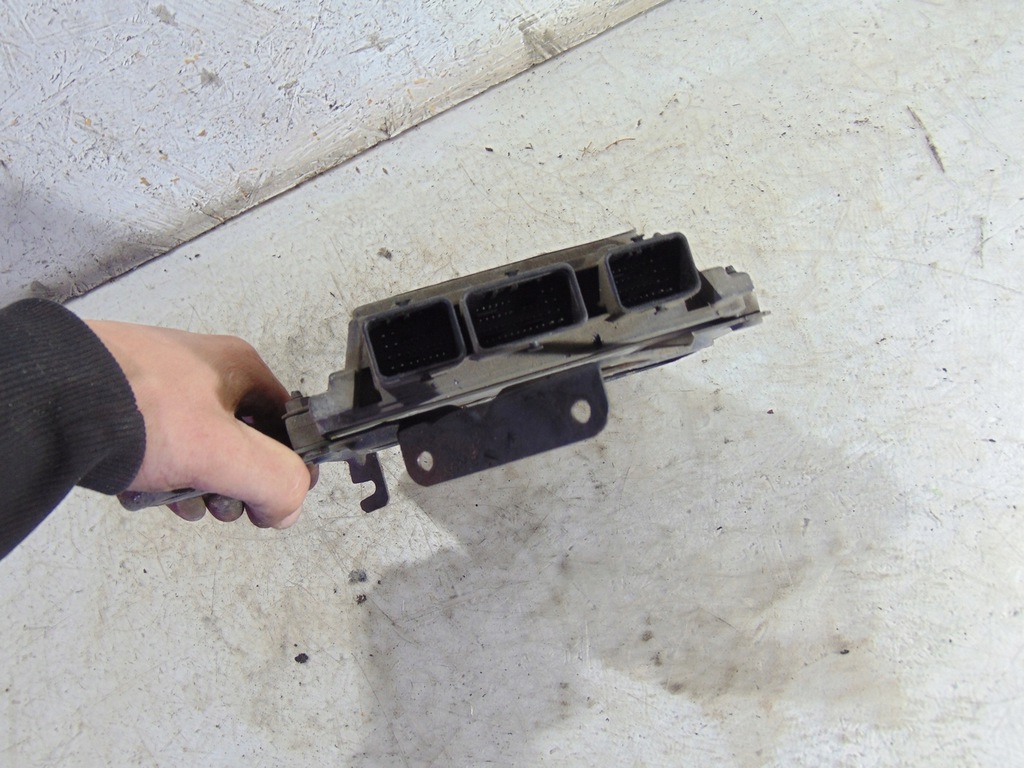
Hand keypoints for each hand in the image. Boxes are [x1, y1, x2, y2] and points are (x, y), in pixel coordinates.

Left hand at [86, 320, 314, 527]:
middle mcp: (207, 370)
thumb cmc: (135, 410)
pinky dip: (160, 476)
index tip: (267, 498)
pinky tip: (145, 490)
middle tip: (215, 500)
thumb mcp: (225, 453)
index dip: (287, 468)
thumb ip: (275, 482)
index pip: (290, 425)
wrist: (51, 400)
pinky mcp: (131, 404)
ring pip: (202, 450)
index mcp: (241, 366)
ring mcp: (166, 386)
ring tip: (174, 498)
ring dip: (196, 485)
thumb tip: (286, 508)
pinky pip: (163, 448)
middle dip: (234, 484)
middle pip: (246, 443)